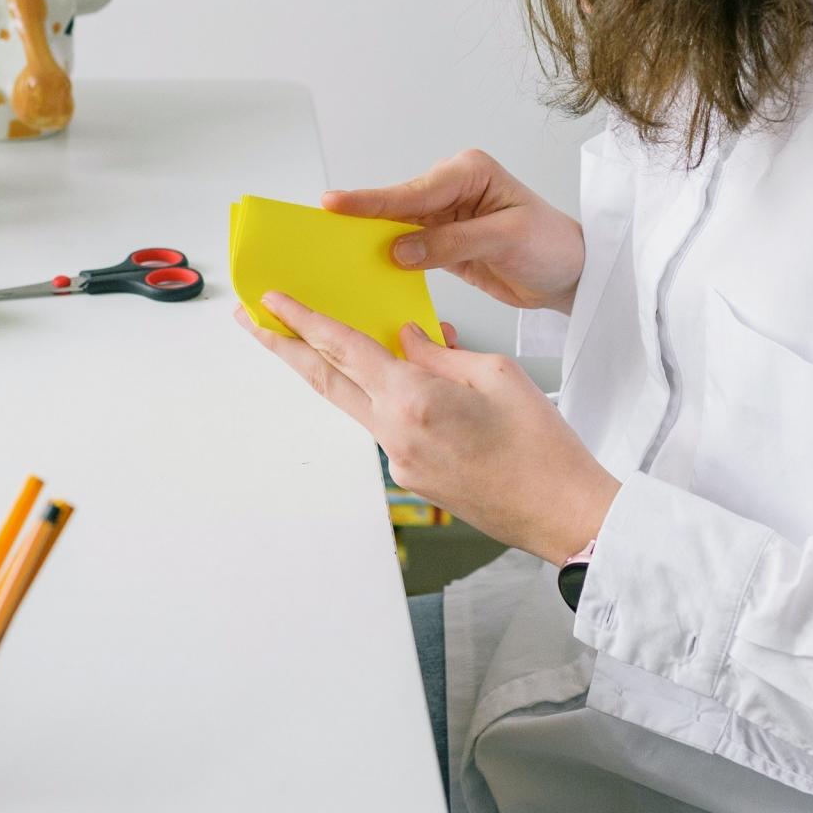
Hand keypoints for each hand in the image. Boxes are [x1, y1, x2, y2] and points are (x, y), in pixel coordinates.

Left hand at [235, 293, 618, 565]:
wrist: (561, 512)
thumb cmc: (542, 444)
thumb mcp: (495, 373)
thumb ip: (441, 354)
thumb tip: (407, 340)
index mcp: (414, 399)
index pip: (343, 349)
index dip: (303, 321)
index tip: (271, 300)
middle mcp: (394, 434)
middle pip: (324, 381)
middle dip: (283, 348)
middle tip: (251, 322)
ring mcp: (399, 461)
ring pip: (355, 404)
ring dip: (331, 373)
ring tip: (311, 344)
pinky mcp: (411, 478)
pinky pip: (387, 427)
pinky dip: (387, 400)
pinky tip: (404, 385)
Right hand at [323, 149, 582, 314]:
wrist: (572, 274)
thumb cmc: (552, 245)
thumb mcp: (505, 240)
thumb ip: (452, 243)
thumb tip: (400, 250)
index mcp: (469, 172)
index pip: (413, 190)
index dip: (371, 201)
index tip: (333, 204)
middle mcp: (452, 188)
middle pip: (396, 205)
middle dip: (360, 218)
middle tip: (318, 227)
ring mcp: (444, 216)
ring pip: (395, 227)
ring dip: (369, 240)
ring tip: (330, 250)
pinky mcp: (440, 243)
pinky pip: (406, 249)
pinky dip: (386, 260)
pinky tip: (363, 267)